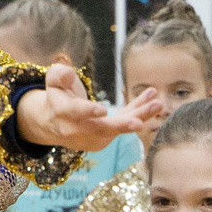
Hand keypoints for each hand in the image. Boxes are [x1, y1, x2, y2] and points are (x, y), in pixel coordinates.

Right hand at [14, 67, 166, 153]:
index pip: (75, 113)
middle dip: (122, 125)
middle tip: (139, 123)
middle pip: (102, 128)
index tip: (102, 111)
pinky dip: (140, 112)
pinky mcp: (107, 136)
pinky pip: (125, 121)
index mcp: (62, 113)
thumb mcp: (53, 80)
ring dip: (140, 115)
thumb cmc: (57, 95)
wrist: (55, 123)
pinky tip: (154, 98)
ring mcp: (94, 136)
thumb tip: (70, 75)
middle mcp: (79, 129)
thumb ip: (60, 75)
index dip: (88, 112)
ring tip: (158, 104)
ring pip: (119, 126)